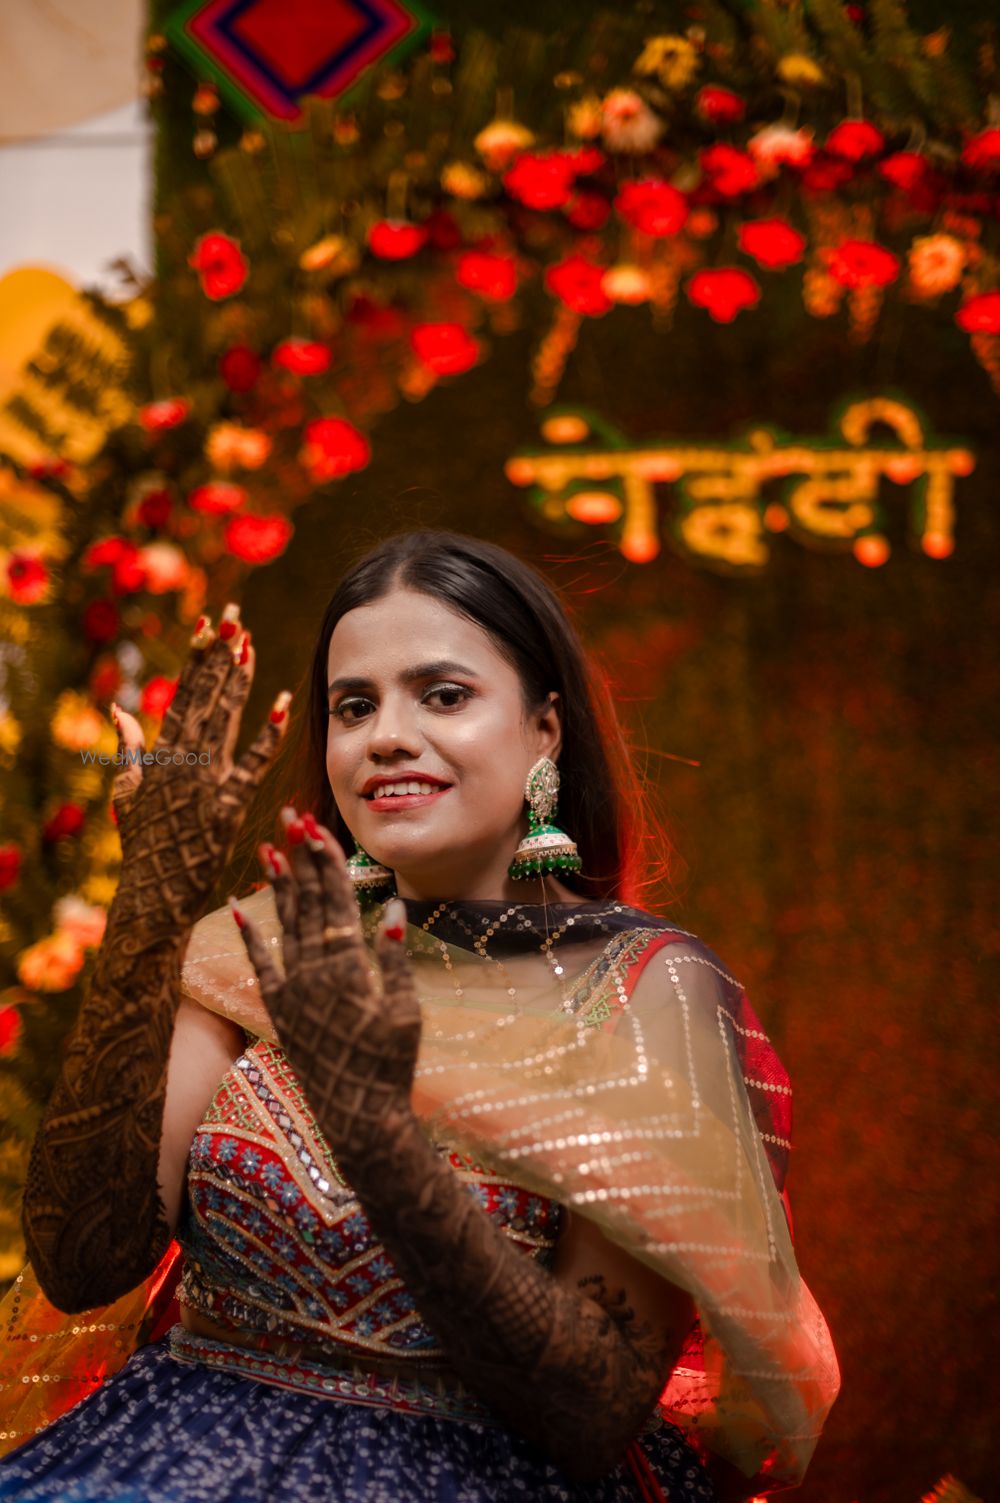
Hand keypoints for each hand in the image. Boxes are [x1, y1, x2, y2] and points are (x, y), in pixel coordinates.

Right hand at [108, 606, 289, 933]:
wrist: (156, 891)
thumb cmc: (145, 843)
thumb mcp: (126, 792)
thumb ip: (127, 747)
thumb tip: (118, 707)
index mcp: (162, 754)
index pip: (182, 694)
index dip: (197, 658)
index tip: (209, 624)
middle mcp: (183, 761)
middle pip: (206, 698)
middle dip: (221, 656)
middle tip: (237, 618)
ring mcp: (205, 781)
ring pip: (226, 720)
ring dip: (240, 681)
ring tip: (252, 645)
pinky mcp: (228, 804)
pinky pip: (253, 762)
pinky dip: (268, 733)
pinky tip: (283, 704)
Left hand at [231, 808, 421, 1166]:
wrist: (358, 1116)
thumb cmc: (389, 1065)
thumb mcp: (404, 1013)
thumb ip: (393, 961)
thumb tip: (392, 910)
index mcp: (346, 969)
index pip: (334, 903)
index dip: (325, 863)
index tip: (317, 828)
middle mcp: (312, 974)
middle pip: (306, 904)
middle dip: (300, 858)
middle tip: (291, 818)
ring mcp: (293, 991)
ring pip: (283, 926)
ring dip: (277, 886)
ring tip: (268, 847)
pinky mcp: (282, 1009)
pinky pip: (262, 965)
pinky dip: (250, 936)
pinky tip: (239, 906)